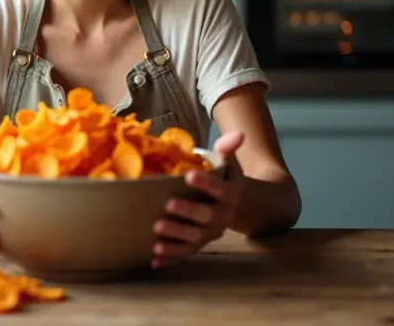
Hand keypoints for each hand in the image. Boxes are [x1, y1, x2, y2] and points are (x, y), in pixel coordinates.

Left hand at [151, 131, 245, 267]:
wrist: (237, 206)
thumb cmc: (225, 179)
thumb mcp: (230, 164)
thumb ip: (229, 149)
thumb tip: (238, 133)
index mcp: (230, 195)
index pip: (220, 189)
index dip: (206, 184)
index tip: (190, 175)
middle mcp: (222, 216)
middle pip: (207, 218)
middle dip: (187, 213)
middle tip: (168, 204)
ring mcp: (209, 233)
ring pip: (194, 240)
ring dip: (175, 239)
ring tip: (156, 237)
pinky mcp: (198, 244)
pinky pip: (185, 254)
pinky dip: (170, 258)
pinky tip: (154, 260)